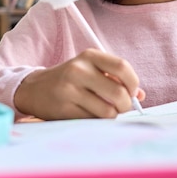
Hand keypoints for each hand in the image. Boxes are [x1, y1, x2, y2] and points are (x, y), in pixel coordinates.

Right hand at [14, 48, 144, 119]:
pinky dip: (98, 121)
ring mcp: (70, 89)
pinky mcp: (64, 109)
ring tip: (106, 111)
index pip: (122, 67)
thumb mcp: (92, 70)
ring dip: (112, 115)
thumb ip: (116, 79)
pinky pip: (93, 120)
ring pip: (107, 111)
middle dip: (126, 104)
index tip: (132, 91)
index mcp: (90, 56)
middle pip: (118, 92)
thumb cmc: (72, 79)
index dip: (133, 82)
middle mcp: (79, 70)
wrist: (35, 88)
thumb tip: (141, 96)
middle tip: (122, 107)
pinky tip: (91, 114)